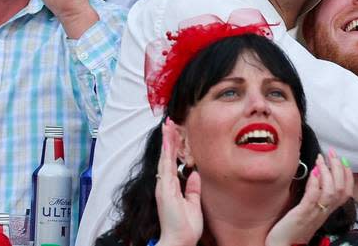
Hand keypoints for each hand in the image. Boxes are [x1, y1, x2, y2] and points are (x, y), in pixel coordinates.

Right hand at [156, 118, 202, 245]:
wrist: (180, 240)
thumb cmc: (185, 227)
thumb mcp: (193, 203)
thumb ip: (192, 188)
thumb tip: (194, 174)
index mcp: (172, 187)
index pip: (172, 162)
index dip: (173, 147)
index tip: (174, 133)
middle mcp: (166, 184)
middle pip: (167, 157)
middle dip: (168, 139)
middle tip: (169, 122)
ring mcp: (164, 186)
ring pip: (165, 158)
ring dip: (166, 141)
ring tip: (168, 125)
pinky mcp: (165, 189)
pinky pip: (166, 166)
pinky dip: (166, 152)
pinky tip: (167, 140)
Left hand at [267, 150, 351, 245]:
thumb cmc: (291, 229)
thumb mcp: (307, 212)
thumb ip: (314, 197)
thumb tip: (316, 176)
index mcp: (327, 211)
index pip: (346, 192)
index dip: (347, 174)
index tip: (342, 159)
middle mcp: (324, 212)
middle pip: (341, 188)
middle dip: (338, 167)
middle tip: (331, 153)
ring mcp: (314, 213)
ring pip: (331, 191)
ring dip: (328, 171)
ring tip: (321, 158)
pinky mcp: (302, 215)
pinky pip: (313, 197)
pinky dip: (315, 182)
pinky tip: (313, 171)